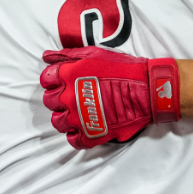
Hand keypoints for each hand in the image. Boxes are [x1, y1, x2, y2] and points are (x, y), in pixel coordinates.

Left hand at [40, 46, 180, 149]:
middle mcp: (69, 98)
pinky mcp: (92, 134)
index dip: (53, 79)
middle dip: (57, 98)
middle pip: (49, 101)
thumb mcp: (94, 53)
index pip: (46, 79)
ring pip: (58, 122)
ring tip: (76, 112)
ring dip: (64, 117)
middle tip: (70, 95)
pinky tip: (83, 127)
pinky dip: (76, 135)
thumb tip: (46, 57)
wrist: (146, 89)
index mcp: (68, 76)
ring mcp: (79, 118)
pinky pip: (73, 140)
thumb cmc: (123, 68)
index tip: (61, 80)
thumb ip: (67, 55)